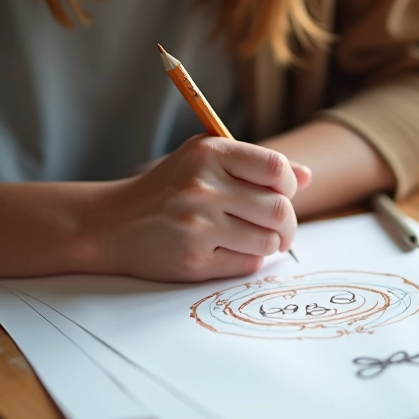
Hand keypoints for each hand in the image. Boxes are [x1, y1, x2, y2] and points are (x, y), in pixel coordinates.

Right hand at [94, 136, 310, 281]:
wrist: (112, 223)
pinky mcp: (193, 260)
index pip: (276, 168)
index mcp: (208, 153)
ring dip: (269, 244)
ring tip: (252, 239)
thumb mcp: (203, 161)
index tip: (280, 193)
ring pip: (268, 241)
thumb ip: (253, 165)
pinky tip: (228, 250)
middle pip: (279, 210)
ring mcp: (197, 225)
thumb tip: (306, 177)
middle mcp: (202, 187)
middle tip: (279, 229)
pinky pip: (247, 264)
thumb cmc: (167, 189)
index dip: (288, 184)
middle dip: (288, 224)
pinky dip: (247, 260)